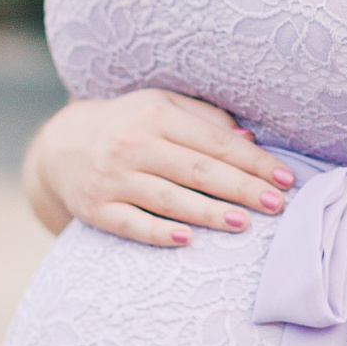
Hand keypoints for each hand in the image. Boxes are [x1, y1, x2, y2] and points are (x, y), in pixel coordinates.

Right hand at [23, 91, 294, 245]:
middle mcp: (133, 145)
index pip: (215, 141)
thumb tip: (249, 136)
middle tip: (277, 204)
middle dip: (241, 188)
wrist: (60, 145)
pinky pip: (131, 224)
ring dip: (208, 212)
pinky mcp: (95, 209)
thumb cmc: (128, 124)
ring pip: (169, 199)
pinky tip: (187, 240)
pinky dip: (158, 233)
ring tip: (243, 223)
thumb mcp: (161, 105)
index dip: (253, 161)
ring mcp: (112, 179)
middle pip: (197, 170)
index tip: (285, 178)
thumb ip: (204, 118)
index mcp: (155, 115)